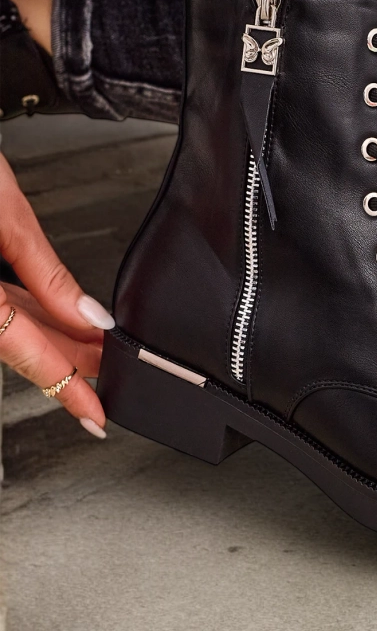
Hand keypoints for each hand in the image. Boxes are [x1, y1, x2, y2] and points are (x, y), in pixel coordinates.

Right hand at [0, 152, 112, 436]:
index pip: (25, 353)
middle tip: (112, 367)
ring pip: (3, 330)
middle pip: (16, 345)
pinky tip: (50, 318)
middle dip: (68, 358)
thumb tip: (87, 315)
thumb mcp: (7, 216)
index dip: (66, 386)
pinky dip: (22, 316)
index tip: (95, 414)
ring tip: (93, 345)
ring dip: (48, 338)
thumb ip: (46, 274)